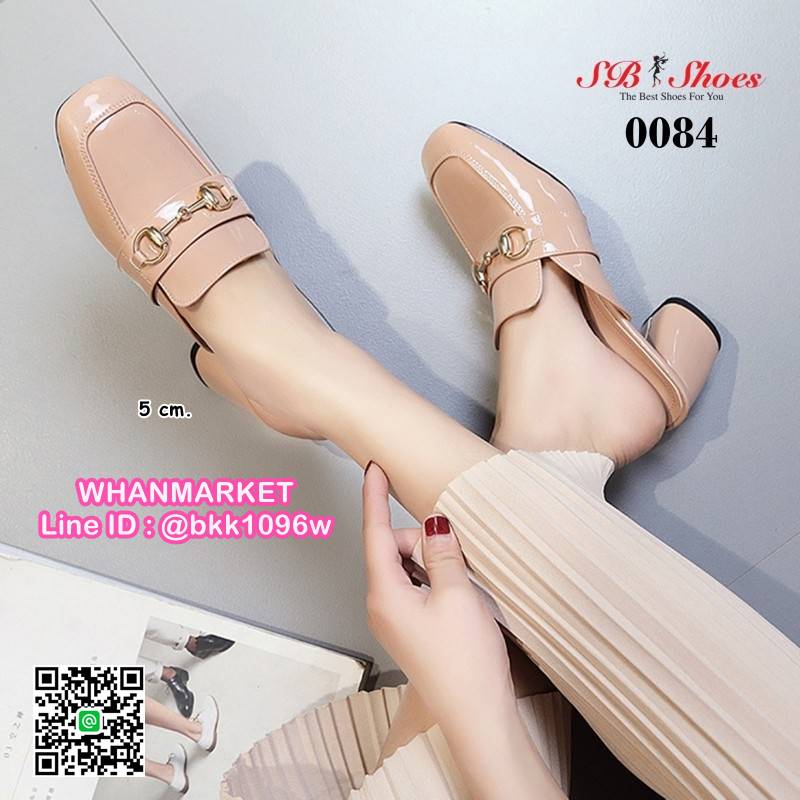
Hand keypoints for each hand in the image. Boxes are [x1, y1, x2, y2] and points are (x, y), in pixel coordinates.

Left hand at [362, 463, 566, 799]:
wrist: (476, 715)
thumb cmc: (465, 658)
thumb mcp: (457, 594)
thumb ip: (442, 553)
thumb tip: (434, 523)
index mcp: (385, 593)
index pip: (376, 533)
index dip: (375, 497)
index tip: (374, 467)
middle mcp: (382, 605)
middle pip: (395, 550)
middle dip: (421, 540)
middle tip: (456, 553)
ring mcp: (396, 620)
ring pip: (407, 568)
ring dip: (430, 561)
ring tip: (461, 580)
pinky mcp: (411, 630)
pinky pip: (416, 587)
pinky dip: (433, 578)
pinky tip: (457, 590)